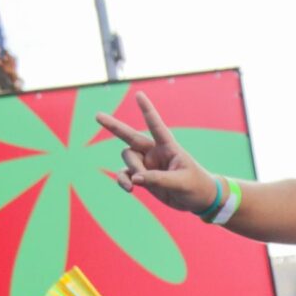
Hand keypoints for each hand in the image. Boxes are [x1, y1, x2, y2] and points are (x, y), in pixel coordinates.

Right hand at [96, 90, 220, 215]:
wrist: (198, 201)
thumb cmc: (195, 186)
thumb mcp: (181, 182)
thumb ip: (158, 179)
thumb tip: (135, 178)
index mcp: (168, 147)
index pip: (156, 126)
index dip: (147, 111)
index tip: (139, 95)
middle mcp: (155, 152)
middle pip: (130, 137)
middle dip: (114, 126)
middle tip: (97, 115)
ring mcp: (147, 164)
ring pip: (127, 159)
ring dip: (131, 169)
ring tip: (140, 183)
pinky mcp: (142, 178)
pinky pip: (125, 175)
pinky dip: (123, 181)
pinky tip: (129, 188)